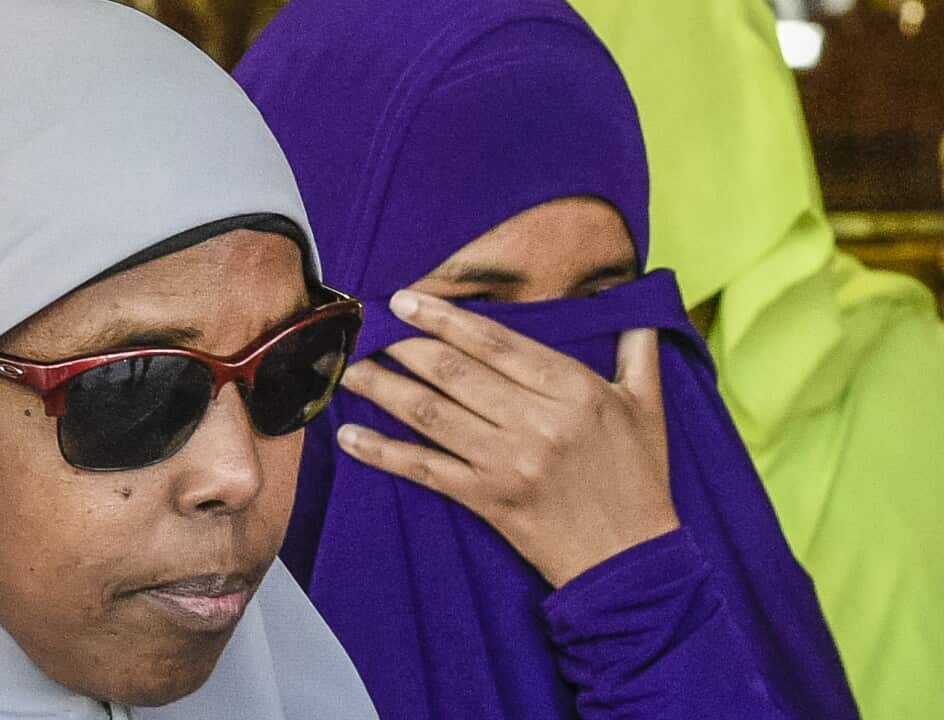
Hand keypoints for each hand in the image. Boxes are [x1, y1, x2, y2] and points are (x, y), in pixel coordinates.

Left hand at [336, 289, 677, 587]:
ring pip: (431, 414)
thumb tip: (638, 301)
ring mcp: (508, 462)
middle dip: (402, 345)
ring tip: (347, 368)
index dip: (444, 317)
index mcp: (572, 389)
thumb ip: (637, 350)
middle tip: (365, 327)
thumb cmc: (640, 478)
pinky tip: (350, 436)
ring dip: (382, 388)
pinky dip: (383, 452)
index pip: (495, 341)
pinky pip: (425, 470)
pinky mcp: (488, 500)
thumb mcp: (648, 406)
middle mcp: (536, 421)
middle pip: (453, 372)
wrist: (632, 561)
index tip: (405, 300)